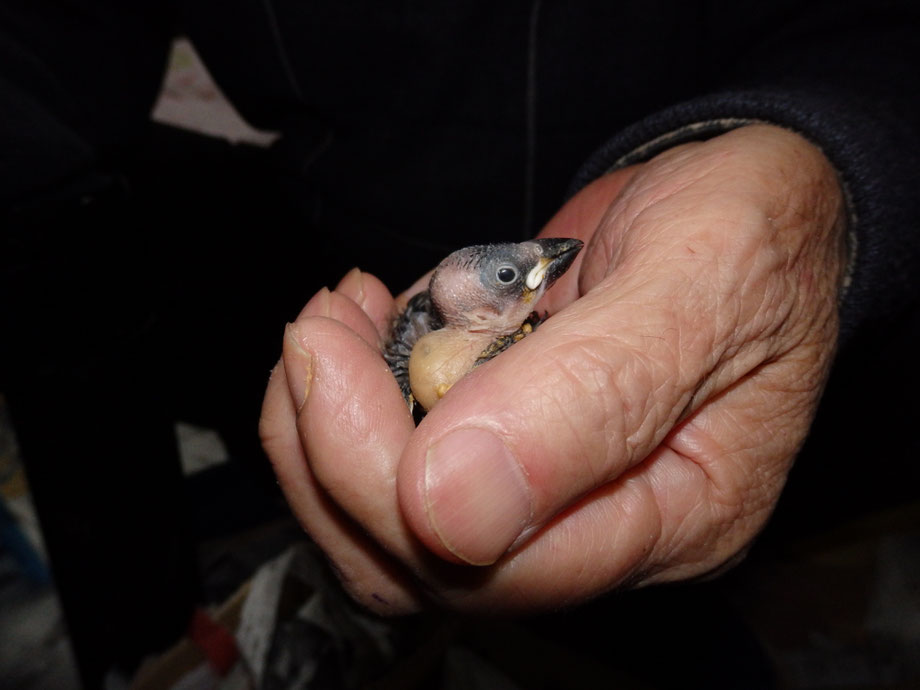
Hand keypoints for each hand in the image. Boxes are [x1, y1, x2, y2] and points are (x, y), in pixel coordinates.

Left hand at [259, 125, 845, 613]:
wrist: (745, 197)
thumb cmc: (756, 231)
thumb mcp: (700, 283)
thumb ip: (593, 395)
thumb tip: (453, 506)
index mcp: (672, 515)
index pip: (497, 567)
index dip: (382, 483)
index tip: (331, 359)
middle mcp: (597, 520)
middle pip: (420, 561)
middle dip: (332, 449)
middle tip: (320, 329)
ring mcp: (542, 482)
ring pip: (390, 524)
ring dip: (323, 427)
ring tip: (334, 321)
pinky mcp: (501, 436)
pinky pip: (396, 456)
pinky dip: (352, 393)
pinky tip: (369, 321)